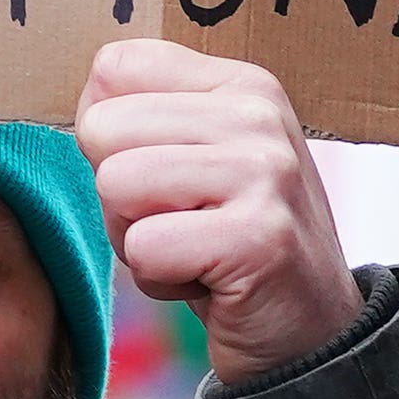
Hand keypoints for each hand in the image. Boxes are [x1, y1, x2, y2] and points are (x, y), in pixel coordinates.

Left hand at [77, 38, 362, 386]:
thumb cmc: (232, 244)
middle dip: (119, 196)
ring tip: (194, 252)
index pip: (114, 67)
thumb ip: (143, 118)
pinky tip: (211, 282)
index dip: (110, 137)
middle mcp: (258, 114)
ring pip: (115, 185)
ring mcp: (265, 172)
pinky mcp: (259, 237)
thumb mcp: (198, 160)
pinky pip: (144, 248)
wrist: (313, 331)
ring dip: (137, 240)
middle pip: (102, 129)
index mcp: (242, 85)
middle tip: (181, 226)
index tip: (166, 176)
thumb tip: (85, 108)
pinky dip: (161, 280)